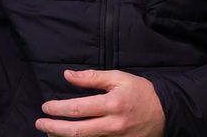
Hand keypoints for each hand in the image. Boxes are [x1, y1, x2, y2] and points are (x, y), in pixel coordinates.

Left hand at [35, 69, 164, 136]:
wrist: (166, 112)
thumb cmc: (139, 92)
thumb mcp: (117, 78)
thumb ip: (91, 77)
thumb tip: (67, 75)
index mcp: (113, 104)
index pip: (78, 109)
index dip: (58, 109)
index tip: (45, 107)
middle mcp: (114, 125)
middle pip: (78, 132)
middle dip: (55, 128)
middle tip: (40, 123)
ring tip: (50, 132)